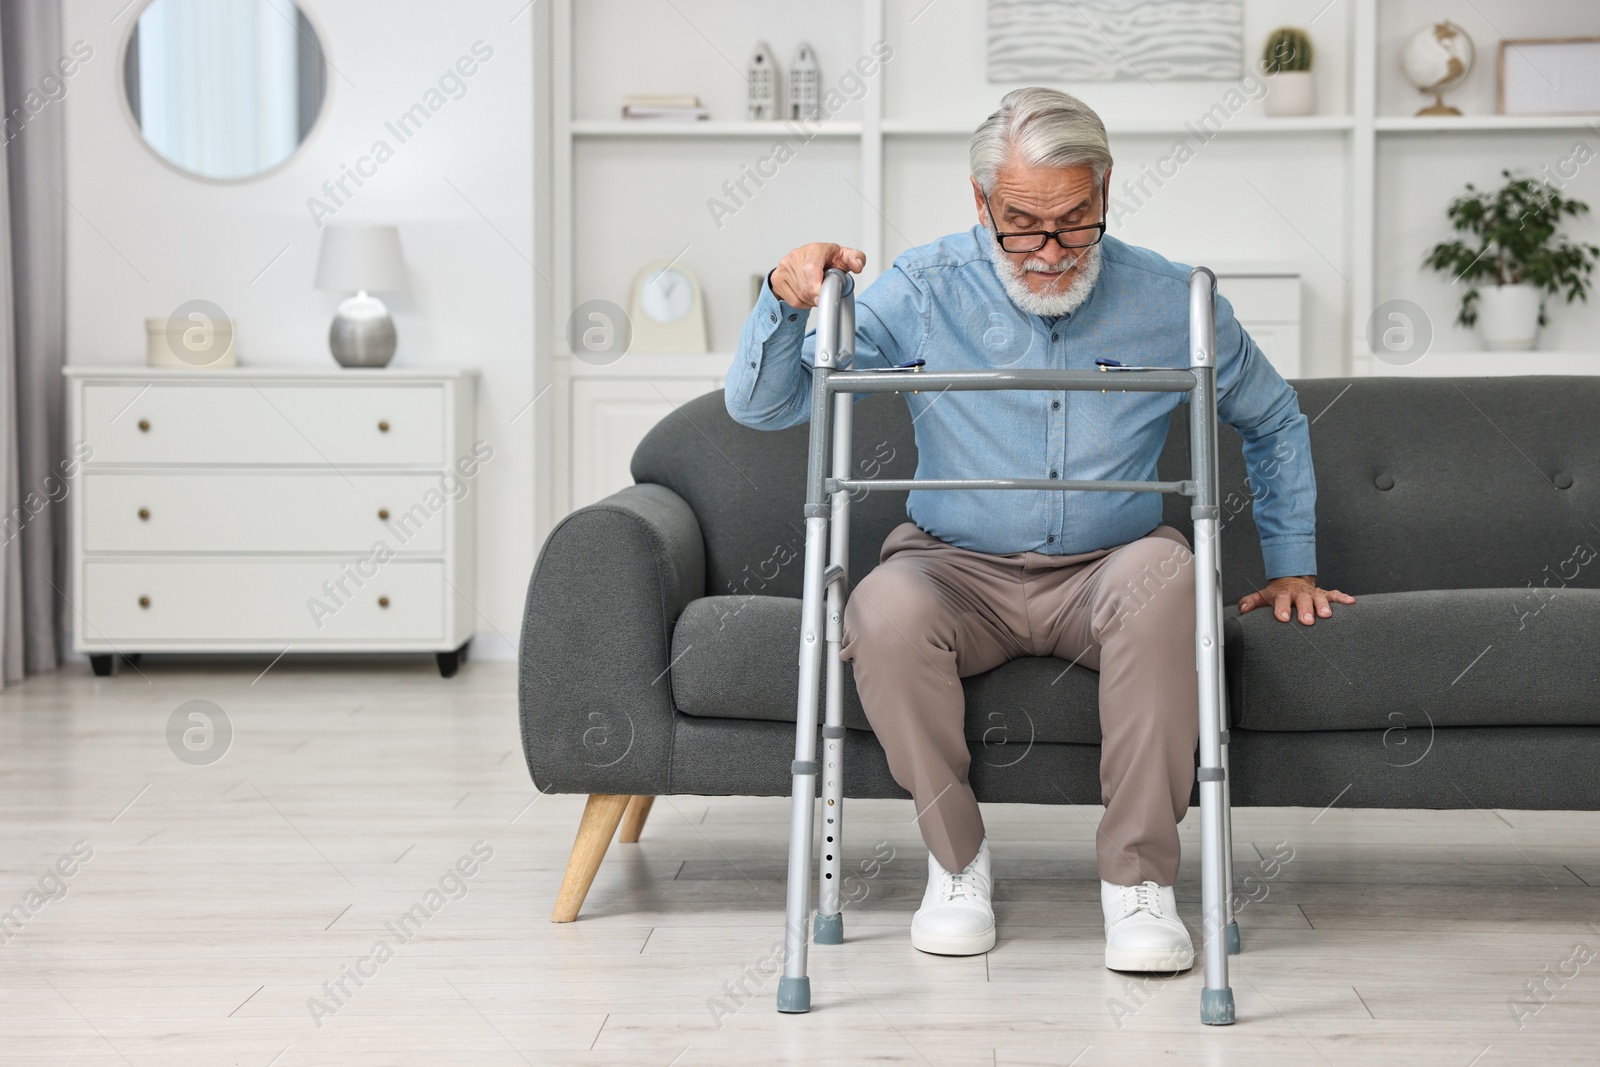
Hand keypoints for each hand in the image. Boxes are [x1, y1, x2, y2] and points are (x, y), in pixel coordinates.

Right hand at [770, 243, 865, 307]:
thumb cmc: (826, 261)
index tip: (820, 295)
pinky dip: (802, 302)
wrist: (804, 262)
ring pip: (800, 295)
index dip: (814, 283)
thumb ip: (856, 258)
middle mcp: (796, 255)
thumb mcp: (844, 258)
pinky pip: (792, 300)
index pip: (811, 267)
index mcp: (815, 249)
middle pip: (806, 287)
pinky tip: (806, 294)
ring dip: (811, 300)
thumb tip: (857, 265)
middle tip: (826, 293)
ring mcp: (784, 267)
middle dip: (819, 296)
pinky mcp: (777, 278)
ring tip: (816, 291)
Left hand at [1238, 576, 1353, 625]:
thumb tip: (1242, 609)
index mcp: (1283, 595)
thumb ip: (1251, 602)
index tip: (1282, 618)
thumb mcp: (1263, 596)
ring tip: (1327, 615)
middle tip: (1307, 621)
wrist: (1292, 580)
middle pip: (1302, 601)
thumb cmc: (1277, 595)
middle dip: (1305, 610)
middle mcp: (1299, 594)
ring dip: (1324, 605)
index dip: (1281, 609)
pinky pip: (1335, 595)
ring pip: (1320, 598)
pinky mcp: (1325, 594)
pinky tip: (1351, 602)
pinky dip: (1343, 598)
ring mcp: (1313, 593)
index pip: (1281, 601)